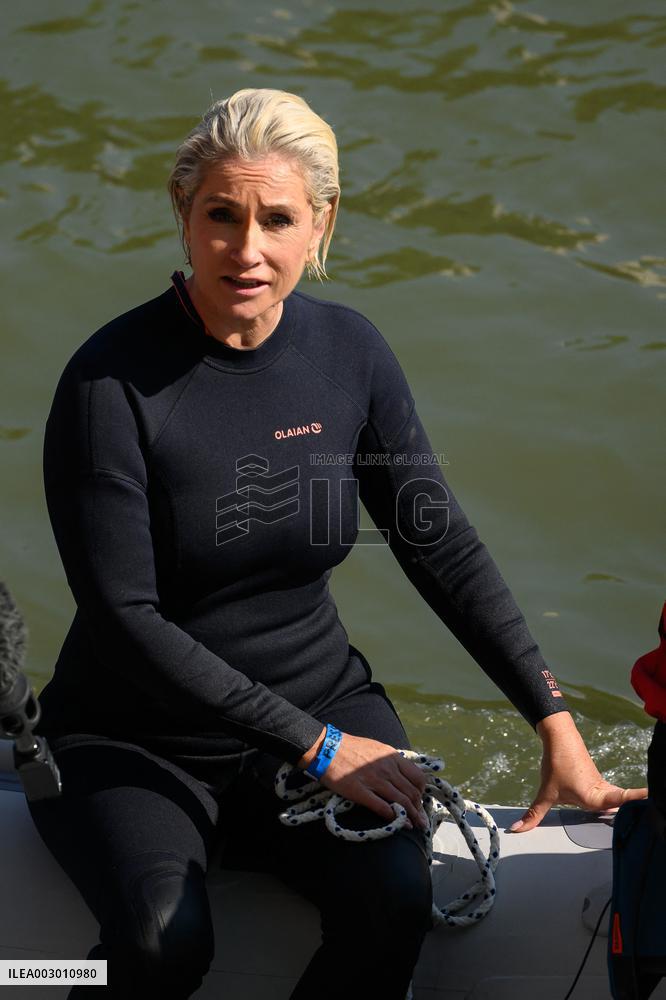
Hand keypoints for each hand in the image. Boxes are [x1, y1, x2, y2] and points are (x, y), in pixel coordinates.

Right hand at [299, 728, 428, 829]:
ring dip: (411, 817)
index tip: (419, 800)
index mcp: (392, 757)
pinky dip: (394, 817)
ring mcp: (374, 780)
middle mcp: (387, 769)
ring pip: (401, 801)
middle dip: (419, 809)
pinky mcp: (360, 792)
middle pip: (411, 792)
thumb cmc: (350, 747)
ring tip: (416, 826)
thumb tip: (401, 774)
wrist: (326, 748)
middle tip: (421, 820)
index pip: (417, 777)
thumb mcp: (376, 748)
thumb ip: (390, 761)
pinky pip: (382, 807)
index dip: (421, 792)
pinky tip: (399, 824)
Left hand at [510, 711, 646, 832]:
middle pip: (624, 804)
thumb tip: (517, 830)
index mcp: (593, 796)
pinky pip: (614, 795)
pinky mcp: (600, 782)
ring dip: (630, 807)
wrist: (559, 737)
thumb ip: (534, 814)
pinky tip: (626, 810)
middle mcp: (602, 792)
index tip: (653, 798)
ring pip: (619, 800)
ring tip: (646, 811)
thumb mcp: (545, 792)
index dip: (637, 800)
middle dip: (637, 808)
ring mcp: (602, 786)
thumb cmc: (556, 763)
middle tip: (653, 808)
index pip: (621, 800)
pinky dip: (622, 802)